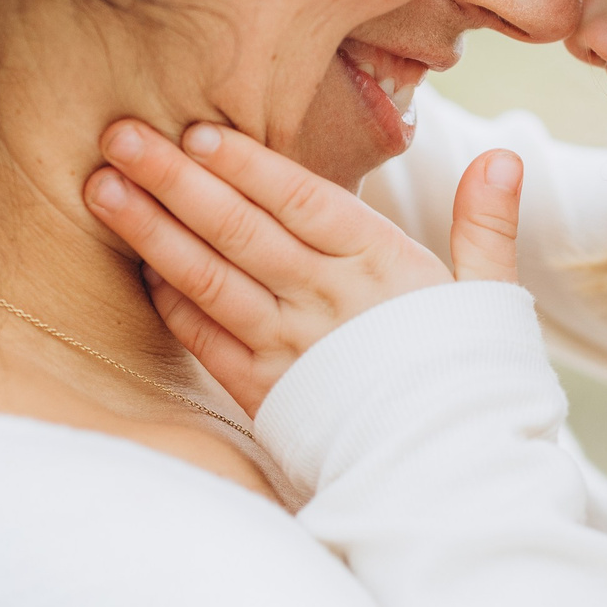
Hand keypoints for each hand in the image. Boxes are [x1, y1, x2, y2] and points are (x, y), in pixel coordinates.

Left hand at [84, 118, 523, 413]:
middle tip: (119, 136)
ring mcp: (289, 349)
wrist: (452, 474)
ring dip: (152, 232)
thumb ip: (486, 224)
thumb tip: (503, 156)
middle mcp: (327, 302)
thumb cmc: (469, 377)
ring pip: (208, 279)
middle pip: (240, 231)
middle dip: (175, 180)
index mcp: (381, 267)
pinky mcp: (263, 394)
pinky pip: (205, 341)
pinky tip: (137, 267)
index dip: (249, 166)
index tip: (199, 131)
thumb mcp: (489, 296)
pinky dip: (170, 303)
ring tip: (103, 189)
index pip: (303, 202)